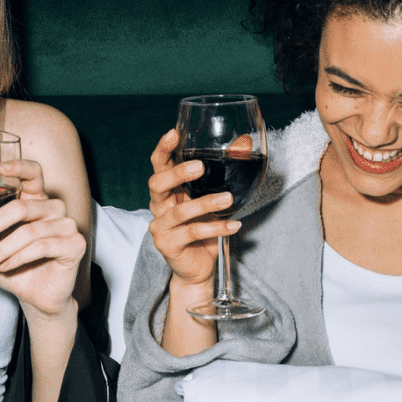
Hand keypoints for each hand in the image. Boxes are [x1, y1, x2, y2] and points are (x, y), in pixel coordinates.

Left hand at [0, 159, 83, 318]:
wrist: (35, 298)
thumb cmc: (11, 268)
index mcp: (33, 200)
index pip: (33, 172)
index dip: (20, 166)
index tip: (1, 168)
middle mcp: (52, 208)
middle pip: (21, 207)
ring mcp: (66, 225)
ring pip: (29, 231)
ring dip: (1, 250)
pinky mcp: (74, 244)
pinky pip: (42, 246)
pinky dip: (19, 258)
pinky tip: (5, 267)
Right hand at [146, 128, 241, 289]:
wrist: (198, 268)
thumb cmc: (204, 229)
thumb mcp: (212, 200)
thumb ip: (222, 176)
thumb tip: (244, 144)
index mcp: (167, 191)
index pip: (159, 165)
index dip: (164, 149)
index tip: (174, 133)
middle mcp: (158, 206)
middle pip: (158, 184)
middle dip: (178, 173)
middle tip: (200, 166)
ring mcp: (160, 227)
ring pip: (181, 211)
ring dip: (206, 203)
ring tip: (228, 199)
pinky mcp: (168, 244)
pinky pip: (193, 232)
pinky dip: (217, 228)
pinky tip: (234, 225)